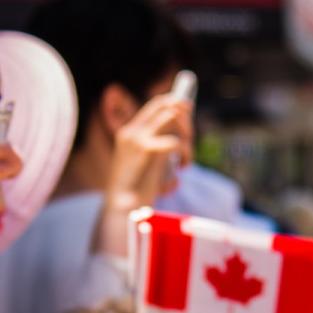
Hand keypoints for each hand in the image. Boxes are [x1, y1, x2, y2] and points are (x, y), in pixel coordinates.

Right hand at [94, 94, 194, 255]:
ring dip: (187, 132)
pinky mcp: (148, 149)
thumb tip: (181, 141)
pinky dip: (186, 152)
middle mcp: (132, 131)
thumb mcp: (144, 166)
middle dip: (185, 115)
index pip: (156, 105)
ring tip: (186, 156)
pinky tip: (183, 167)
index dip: (176, 103)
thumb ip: (157, 151)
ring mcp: (138, 138)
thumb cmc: (134, 193)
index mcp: (128, 133)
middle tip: (190, 138)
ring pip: (173, 116)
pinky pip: (176, 142)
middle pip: (166, 104)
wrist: (122, 209)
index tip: (188, 110)